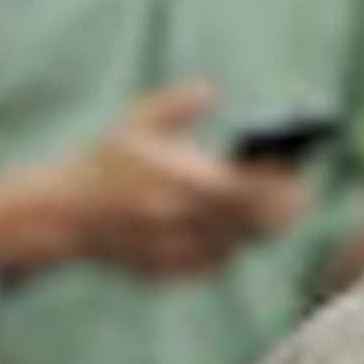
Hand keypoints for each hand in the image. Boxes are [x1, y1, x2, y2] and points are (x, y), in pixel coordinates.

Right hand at [31, 83, 306, 280]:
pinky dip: (230, 247)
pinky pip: (215, 264)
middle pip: (253, 226)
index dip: (279, 187)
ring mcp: (181, 252)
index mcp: (184, 183)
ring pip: (238, 247)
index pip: (250, 192)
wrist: (68, 215)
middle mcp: (187, 223)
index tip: (295, 176)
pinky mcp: (173, 273)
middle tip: (295, 197)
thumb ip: (179, 105)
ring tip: (268, 213)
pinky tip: (233, 232)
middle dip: (279, 212)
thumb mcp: (139, 122)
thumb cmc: (104, 162)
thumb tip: (211, 90)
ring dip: (256, 231)